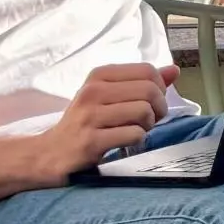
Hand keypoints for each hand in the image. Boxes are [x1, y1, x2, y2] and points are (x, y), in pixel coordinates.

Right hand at [31, 62, 178, 183]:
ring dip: (147, 126)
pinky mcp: (91, 141)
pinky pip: (133, 135)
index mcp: (99, 75)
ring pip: (144, 112)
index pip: (147, 71)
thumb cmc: (84, 123)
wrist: (49, 153)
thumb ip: (142, 82)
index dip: (160, 88)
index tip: (151, 102)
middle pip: (149, 91)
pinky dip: (138, 140)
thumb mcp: (109, 96)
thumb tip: (174, 70)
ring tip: (135, 131)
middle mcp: (93, 91)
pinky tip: (126, 143)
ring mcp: (90, 117)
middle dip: (158, 109)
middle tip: (148, 120)